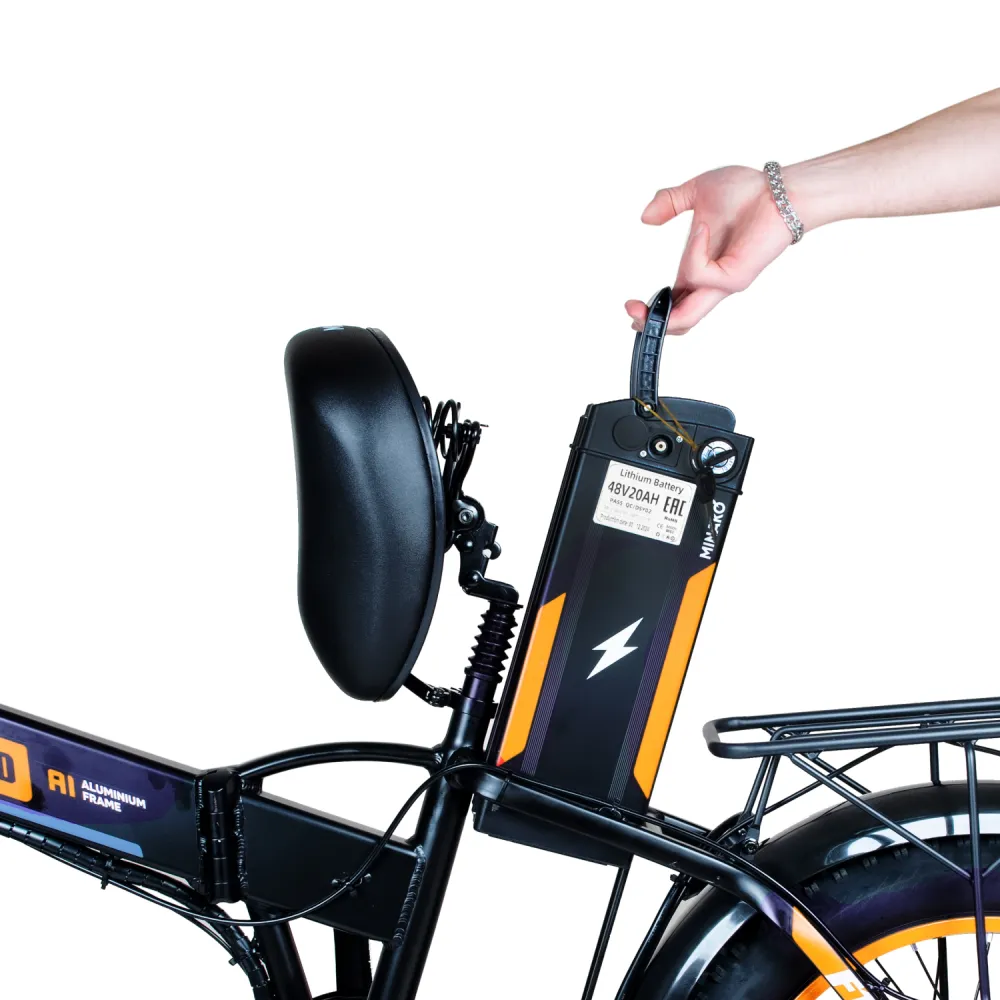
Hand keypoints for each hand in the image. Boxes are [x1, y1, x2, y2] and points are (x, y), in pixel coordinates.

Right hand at [625, 165, 794, 333]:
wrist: (780, 189)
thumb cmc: (748, 190)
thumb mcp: (696, 192)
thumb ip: (668, 202)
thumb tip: (645, 218)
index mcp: (698, 269)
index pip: (673, 303)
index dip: (651, 312)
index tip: (629, 304)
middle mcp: (710, 281)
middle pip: (679, 322)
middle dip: (649, 325)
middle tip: (629, 312)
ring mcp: (724, 283)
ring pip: (688, 318)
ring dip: (661, 311)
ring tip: (639, 302)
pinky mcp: (735, 278)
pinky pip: (700, 274)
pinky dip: (694, 252)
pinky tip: (702, 229)